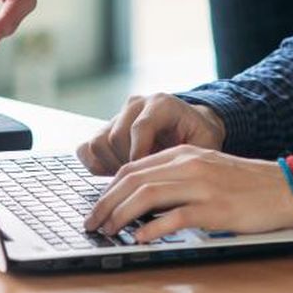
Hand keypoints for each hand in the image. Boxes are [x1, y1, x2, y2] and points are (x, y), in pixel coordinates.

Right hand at [76, 93, 225, 174]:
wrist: (192, 124)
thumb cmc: (200, 137)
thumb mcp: (205, 145)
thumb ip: (190, 159)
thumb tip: (173, 188)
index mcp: (162, 104)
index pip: (140, 127)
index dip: (140, 156)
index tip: (146, 177)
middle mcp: (137, 105)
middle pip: (116, 137)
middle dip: (127, 166)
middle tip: (141, 184)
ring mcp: (118, 115)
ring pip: (99, 143)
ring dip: (111, 168)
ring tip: (132, 179)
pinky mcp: (105, 128)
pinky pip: (87, 148)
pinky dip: (97, 166)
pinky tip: (117, 174)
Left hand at [82, 145, 292, 241]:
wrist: (286, 188)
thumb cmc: (248, 185)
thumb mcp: (208, 170)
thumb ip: (177, 178)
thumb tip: (141, 200)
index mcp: (186, 154)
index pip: (134, 167)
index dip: (109, 189)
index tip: (97, 207)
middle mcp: (190, 165)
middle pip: (133, 180)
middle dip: (105, 203)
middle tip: (91, 223)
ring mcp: (202, 186)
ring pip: (147, 195)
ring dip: (120, 215)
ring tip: (108, 231)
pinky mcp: (215, 209)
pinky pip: (174, 217)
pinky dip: (152, 228)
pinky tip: (140, 238)